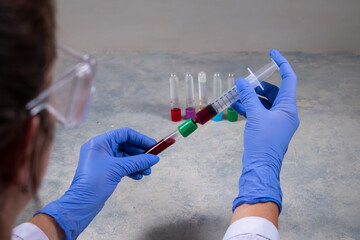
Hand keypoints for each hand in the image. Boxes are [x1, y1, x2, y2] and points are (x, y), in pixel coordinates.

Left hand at [36, 128, 158, 239]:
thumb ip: (138, 161)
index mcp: (99, 142)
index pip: (124, 134)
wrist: (82, 203)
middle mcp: (100, 148)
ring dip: (137, 163)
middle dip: (140, 153)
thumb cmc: (95, 182)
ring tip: (147, 171)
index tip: (153, 145)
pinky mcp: (104, 170)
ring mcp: (101, 160)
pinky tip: (138, 176)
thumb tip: (154, 158)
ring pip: (124, 157)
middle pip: (125, 145)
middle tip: (152, 159)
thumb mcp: (118, 168)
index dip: (140, 139)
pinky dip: (131, 170)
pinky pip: (121, 166)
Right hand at [231, 49, 298, 213]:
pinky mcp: (266, 128)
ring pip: (264, 102)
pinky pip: (258, 113)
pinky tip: (234, 105)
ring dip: (250, 97)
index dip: (281, 64)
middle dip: (258, 85)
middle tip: (244, 81)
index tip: (272, 53)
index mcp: (288, 108)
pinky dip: (248, 107)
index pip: (289, 79)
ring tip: (235, 93)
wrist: (260, 166)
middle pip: (274, 91)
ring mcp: (276, 121)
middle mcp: (285, 113)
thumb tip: (241, 82)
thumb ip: (249, 97)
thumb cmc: (262, 141)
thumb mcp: (255, 116)